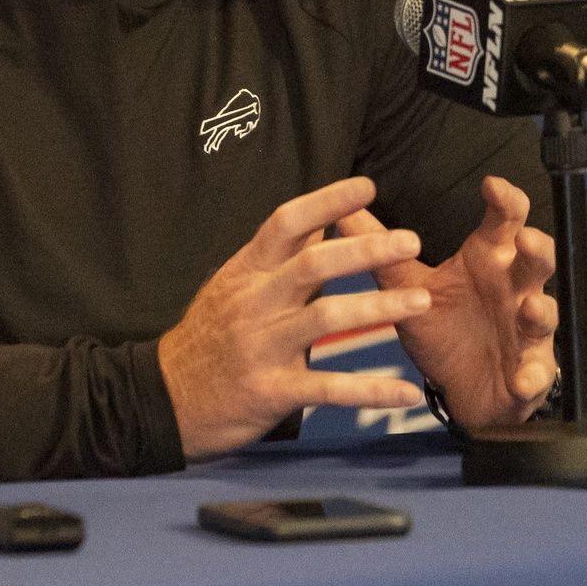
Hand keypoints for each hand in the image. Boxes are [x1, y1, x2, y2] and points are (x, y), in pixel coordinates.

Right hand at [157, 176, 433, 458]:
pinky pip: (328, 388)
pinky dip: (370, 390)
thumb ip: (277, 257)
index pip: (286, 224)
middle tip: (410, 241)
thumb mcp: (233, 285)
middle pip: (313, 264)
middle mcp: (255, 302)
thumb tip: (319, 219)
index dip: (327, 201)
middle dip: (365, 249)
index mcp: (247, 271)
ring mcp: (262, 346)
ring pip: (325, 318)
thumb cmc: (208, 337)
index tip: (367, 186)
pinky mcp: (271, 390)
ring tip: (421, 301)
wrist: (165, 399)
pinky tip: (405, 392)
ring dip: (378, 306)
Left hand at [338, 175, 558, 432]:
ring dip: (539, 310)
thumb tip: (342, 209)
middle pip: (536, 259)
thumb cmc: (444, 326)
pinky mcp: (529, 371)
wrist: (461, 388)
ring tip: (528, 307)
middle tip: (525, 239)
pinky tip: (524, 381)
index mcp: (488, 259)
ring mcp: (527, 330)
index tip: (492, 184)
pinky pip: (537, 373)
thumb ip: (381, 249)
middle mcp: (514, 288)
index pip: (504, 220)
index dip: (505, 200)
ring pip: (544, 313)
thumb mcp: (407, 286)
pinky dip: (533, 377)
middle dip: (536, 247)